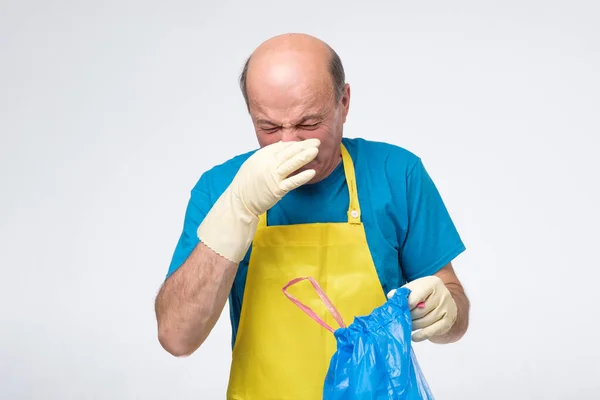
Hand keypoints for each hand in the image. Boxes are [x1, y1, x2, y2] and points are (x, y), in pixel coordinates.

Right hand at [197, 139, 319, 262]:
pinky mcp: (277, 189)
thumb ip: (268, 153)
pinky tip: (312, 172)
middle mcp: (268, 163)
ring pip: (292, 163)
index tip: (304, 144)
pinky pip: (292, 181)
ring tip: (316, 150)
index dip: (295, 144)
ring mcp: (272, 176)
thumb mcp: (254, 162)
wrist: (239, 201)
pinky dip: (302, 176)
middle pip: (289, 152)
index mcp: (262, 155)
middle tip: (317, 141)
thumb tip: (282, 144)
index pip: (282, 146)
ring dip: (305, 156)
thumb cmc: (247, 183)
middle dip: (304, 145)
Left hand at [387, 276, 456, 341]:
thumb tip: (391, 296)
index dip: (405, 306)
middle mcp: (442, 295)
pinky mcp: (448, 321)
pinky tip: (414, 337)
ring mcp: (447, 308)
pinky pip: (433, 331)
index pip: (415, 298)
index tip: (399, 311)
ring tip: (407, 326)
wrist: (442, 298)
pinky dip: (422, 335)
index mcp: (432, 284)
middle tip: (401, 320)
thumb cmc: (424, 293)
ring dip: (414, 326)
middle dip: (409, 317)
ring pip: (425, 322)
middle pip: (420, 311)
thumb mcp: (414, 288)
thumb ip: (402, 292)